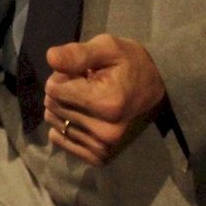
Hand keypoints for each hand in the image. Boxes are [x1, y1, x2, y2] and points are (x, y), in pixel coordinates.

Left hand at [43, 33, 166, 166]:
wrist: (155, 91)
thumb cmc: (130, 64)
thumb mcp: (108, 48)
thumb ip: (78, 54)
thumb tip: (50, 58)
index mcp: (107, 103)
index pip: (53, 88)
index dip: (63, 75)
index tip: (82, 72)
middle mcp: (104, 131)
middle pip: (52, 105)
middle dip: (63, 91)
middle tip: (86, 85)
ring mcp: (102, 148)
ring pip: (54, 121)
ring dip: (64, 108)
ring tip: (87, 100)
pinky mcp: (98, 157)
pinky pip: (59, 139)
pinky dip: (65, 126)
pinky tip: (83, 116)